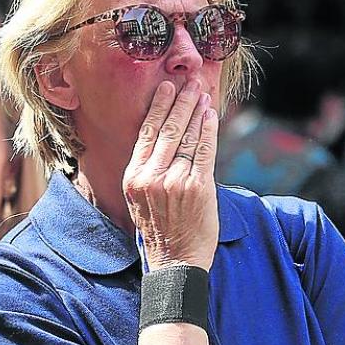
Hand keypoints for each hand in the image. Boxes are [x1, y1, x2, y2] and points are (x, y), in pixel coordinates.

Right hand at [122, 79, 219, 271]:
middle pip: (166, 130)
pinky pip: (203, 151)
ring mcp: (175, 181)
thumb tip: (163, 143)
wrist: (175, 261)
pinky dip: (208, 131)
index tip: (166, 90)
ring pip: (186, 137)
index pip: (146, 134)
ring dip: (196, 111)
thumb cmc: (160, 231)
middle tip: (189, 83)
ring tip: (202, 93)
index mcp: (134, 178)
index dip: (157, 108)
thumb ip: (148, 173)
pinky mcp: (198, 187)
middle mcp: (151, 176)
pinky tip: (211, 116)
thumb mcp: (141, 200)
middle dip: (180, 102)